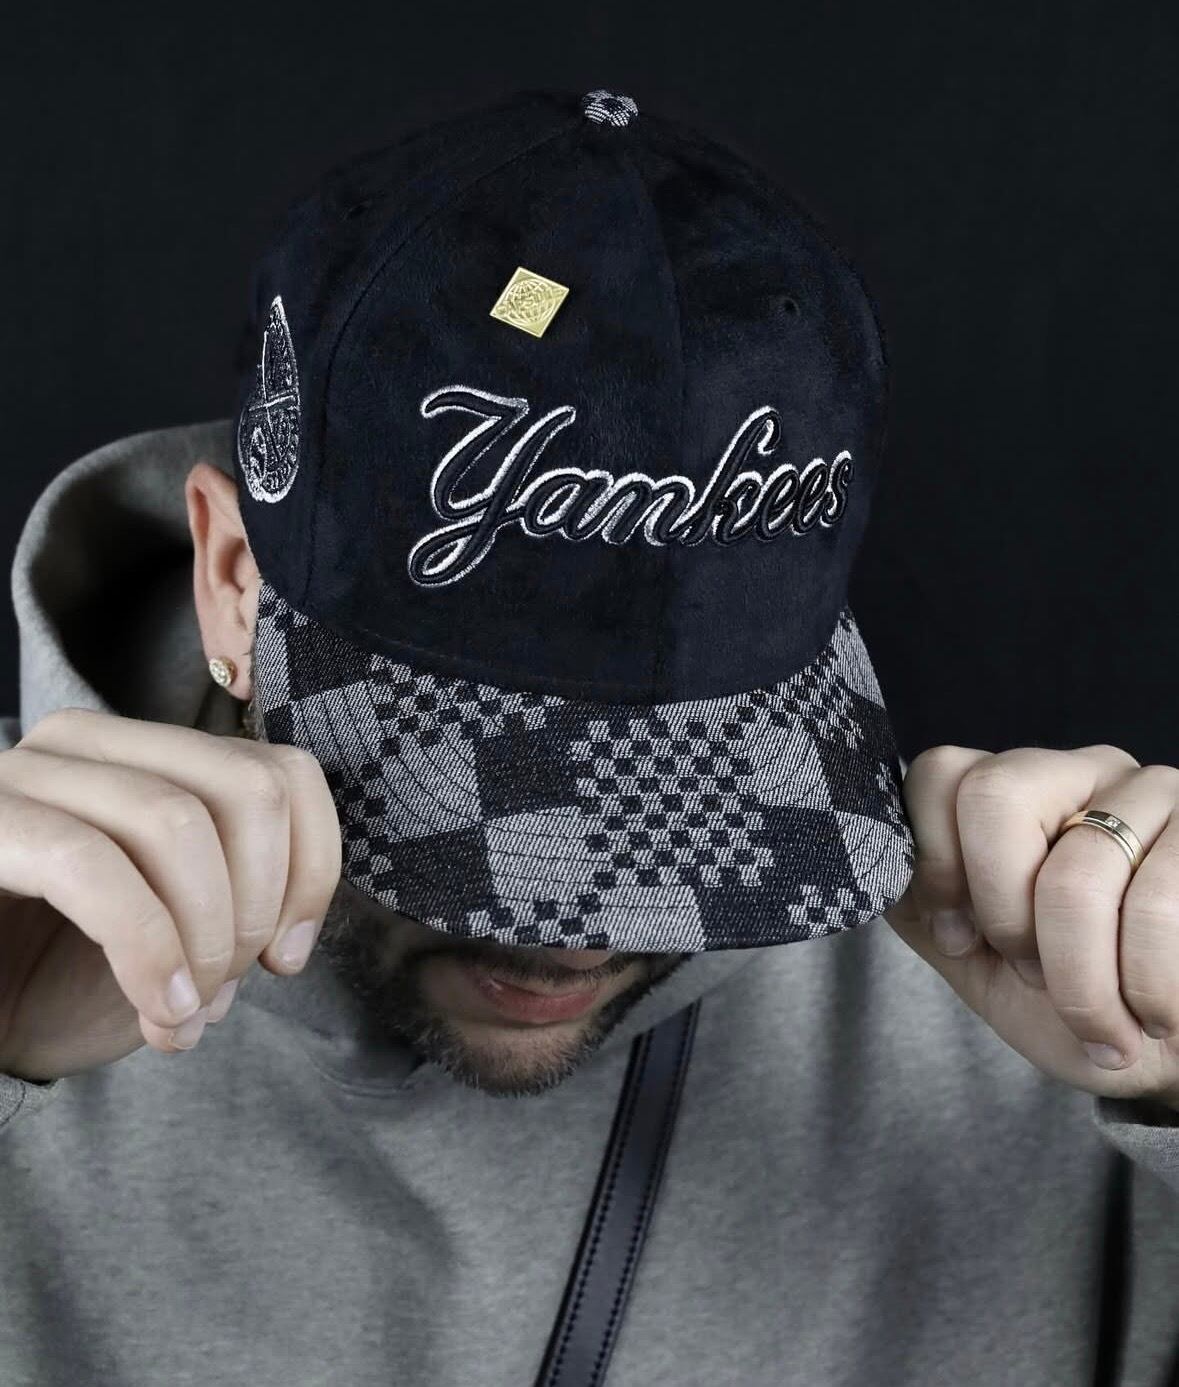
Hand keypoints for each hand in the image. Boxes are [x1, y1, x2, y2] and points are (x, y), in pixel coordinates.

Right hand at [0, 707, 341, 1080]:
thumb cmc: (57, 983)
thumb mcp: (177, 943)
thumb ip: (238, 914)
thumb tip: (286, 936)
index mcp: (151, 756)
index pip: (285, 771)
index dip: (311, 869)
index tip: (288, 956)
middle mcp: (88, 743)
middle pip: (249, 788)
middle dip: (257, 906)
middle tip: (225, 988)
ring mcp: (28, 773)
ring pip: (177, 821)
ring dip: (204, 936)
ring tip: (185, 1011)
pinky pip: (89, 865)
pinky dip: (146, 946)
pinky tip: (158, 1006)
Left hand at [885, 745, 1178, 1109]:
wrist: (1178, 1059)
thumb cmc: (1081, 1009)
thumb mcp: (983, 966)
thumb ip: (926, 911)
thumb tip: (864, 868)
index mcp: (1016, 796)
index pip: (940, 772)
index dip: (936, 864)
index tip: (962, 938)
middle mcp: (1082, 772)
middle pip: (994, 796)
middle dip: (1001, 911)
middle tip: (1032, 970)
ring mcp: (1155, 792)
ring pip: (1075, 874)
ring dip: (1080, 983)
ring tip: (1105, 1021)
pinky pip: (1156, 907)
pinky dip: (1145, 991)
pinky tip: (1154, 1016)